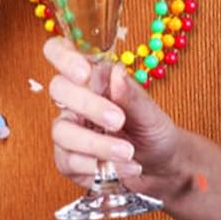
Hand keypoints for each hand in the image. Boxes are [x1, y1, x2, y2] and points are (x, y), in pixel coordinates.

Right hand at [45, 35, 185, 197]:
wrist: (162, 166)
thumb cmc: (153, 130)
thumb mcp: (150, 112)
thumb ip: (131, 95)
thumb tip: (116, 72)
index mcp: (93, 78)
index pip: (60, 52)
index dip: (64, 57)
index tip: (84, 73)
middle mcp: (75, 101)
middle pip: (58, 89)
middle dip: (88, 105)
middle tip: (118, 120)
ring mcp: (69, 129)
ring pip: (62, 130)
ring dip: (96, 144)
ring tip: (128, 152)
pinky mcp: (68, 160)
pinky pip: (67, 161)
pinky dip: (95, 167)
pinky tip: (119, 168)